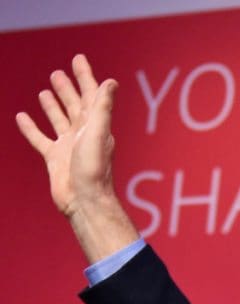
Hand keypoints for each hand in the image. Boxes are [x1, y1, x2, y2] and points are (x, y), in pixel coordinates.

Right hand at [16, 54, 138, 262]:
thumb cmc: (94, 170)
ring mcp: (68, 146)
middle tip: (59, 73)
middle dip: (68, 88)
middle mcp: (83, 134)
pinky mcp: (54, 158)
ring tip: (46, 91)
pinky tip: (21, 117)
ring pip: (59, 119)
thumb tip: (111, 82)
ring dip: (53, 105)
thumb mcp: (98, 133)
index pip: (91, 94)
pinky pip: (40, 139)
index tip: (78, 59)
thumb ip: (103, 108)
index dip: (85, 76)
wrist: (84, 201)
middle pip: (74, 104)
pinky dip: (31, 128)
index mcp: (96, 125)